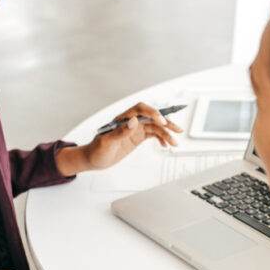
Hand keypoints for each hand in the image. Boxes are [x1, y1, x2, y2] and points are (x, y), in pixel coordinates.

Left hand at [56, 102, 182, 174]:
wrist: (93, 159)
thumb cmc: (96, 150)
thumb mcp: (107, 142)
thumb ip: (121, 131)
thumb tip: (134, 121)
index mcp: (122, 119)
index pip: (140, 110)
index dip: (152, 113)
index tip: (161, 121)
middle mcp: (130, 122)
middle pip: (151, 117)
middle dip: (165, 122)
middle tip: (177, 129)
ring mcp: (134, 129)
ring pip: (154, 127)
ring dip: (166, 133)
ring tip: (174, 142)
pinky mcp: (136, 137)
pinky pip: (152, 134)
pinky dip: (160, 138)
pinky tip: (165, 144)